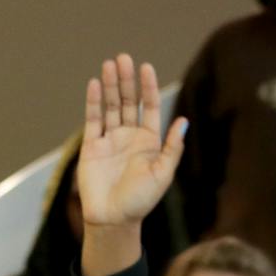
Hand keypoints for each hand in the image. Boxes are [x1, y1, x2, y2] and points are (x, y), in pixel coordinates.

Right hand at [78, 53, 185, 229]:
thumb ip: (171, 148)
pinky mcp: (92, 146)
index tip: (147, 67)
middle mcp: (129, 137)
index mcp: (149, 142)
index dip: (148, 88)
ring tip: (110, 64)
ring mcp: (110, 140)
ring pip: (111, 107)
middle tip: (124, 57)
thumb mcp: (163, 174)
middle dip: (127, 80)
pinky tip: (96, 84)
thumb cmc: (141, 200)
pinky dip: (94, 102)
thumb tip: (183, 122)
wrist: (114, 218)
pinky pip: (93, 119)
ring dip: (111, 85)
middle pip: (129, 102)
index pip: (149, 108)